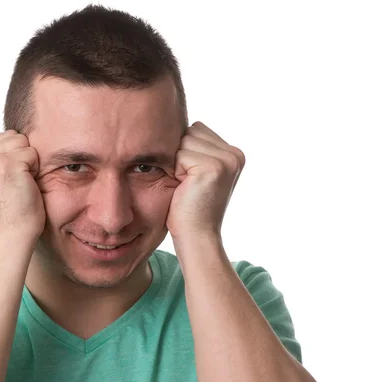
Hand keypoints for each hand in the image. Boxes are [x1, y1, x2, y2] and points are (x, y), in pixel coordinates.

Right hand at [0, 130, 45, 240]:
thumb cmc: (4, 210)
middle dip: (20, 158)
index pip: (1, 138)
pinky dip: (35, 171)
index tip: (3, 183)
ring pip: (23, 142)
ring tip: (18, 184)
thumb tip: (10, 134)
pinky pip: (33, 154)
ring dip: (28, 163)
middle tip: (12, 185)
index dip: (11, 159)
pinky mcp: (9, 164)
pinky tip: (25, 187)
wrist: (10, 234)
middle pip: (13, 137)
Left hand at [166, 121, 244, 237]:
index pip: (196, 130)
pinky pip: (179, 154)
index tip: (191, 178)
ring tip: (187, 185)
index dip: (184, 152)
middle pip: (190, 132)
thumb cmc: (188, 207)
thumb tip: (173, 118)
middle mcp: (235, 154)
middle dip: (180, 155)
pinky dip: (175, 170)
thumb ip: (197, 148)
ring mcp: (226, 160)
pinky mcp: (213, 167)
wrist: (196, 237)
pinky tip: (185, 188)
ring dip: (177, 163)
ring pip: (183, 141)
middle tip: (188, 183)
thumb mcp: (196, 173)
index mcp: (234, 154)